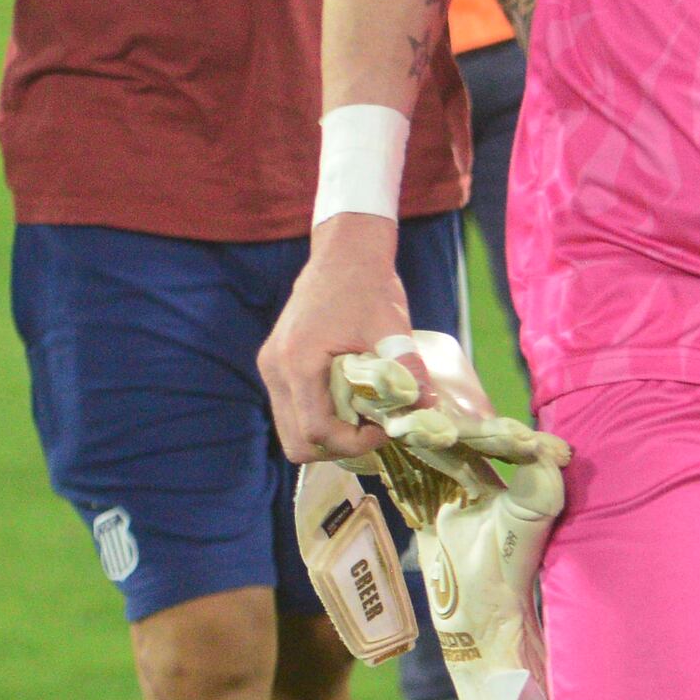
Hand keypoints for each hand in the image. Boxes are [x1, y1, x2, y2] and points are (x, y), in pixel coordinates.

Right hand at [259, 224, 421, 463]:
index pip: (316, 432)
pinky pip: (291, 409)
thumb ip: (409, 370)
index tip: (383, 429)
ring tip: (363, 417)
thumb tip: (428, 409)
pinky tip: (349, 402)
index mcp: (299, 362)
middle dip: (337, 447)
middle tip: (373, 430)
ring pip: (291, 429)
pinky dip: (318, 417)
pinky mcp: (276, 363)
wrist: (344, 252)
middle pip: (296, 442)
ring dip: (327, 434)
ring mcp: (271, 366)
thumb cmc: (368, 286)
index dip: (352, 443)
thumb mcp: (393, 327)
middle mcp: (276, 369)